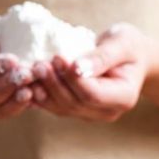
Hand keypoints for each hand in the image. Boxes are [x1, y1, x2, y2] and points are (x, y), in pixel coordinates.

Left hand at [35, 23, 158, 121]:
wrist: (130, 58)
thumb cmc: (129, 46)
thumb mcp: (122, 43)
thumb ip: (102, 56)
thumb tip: (77, 68)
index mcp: (123, 97)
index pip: (92, 94)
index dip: (72, 78)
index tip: (58, 57)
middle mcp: (107, 111)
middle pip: (74, 103)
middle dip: (53, 84)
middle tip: (38, 64)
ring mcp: (91, 114)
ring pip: (62, 108)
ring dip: (43, 90)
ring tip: (31, 70)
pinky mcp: (77, 110)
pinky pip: (56, 106)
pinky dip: (40, 95)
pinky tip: (28, 83)